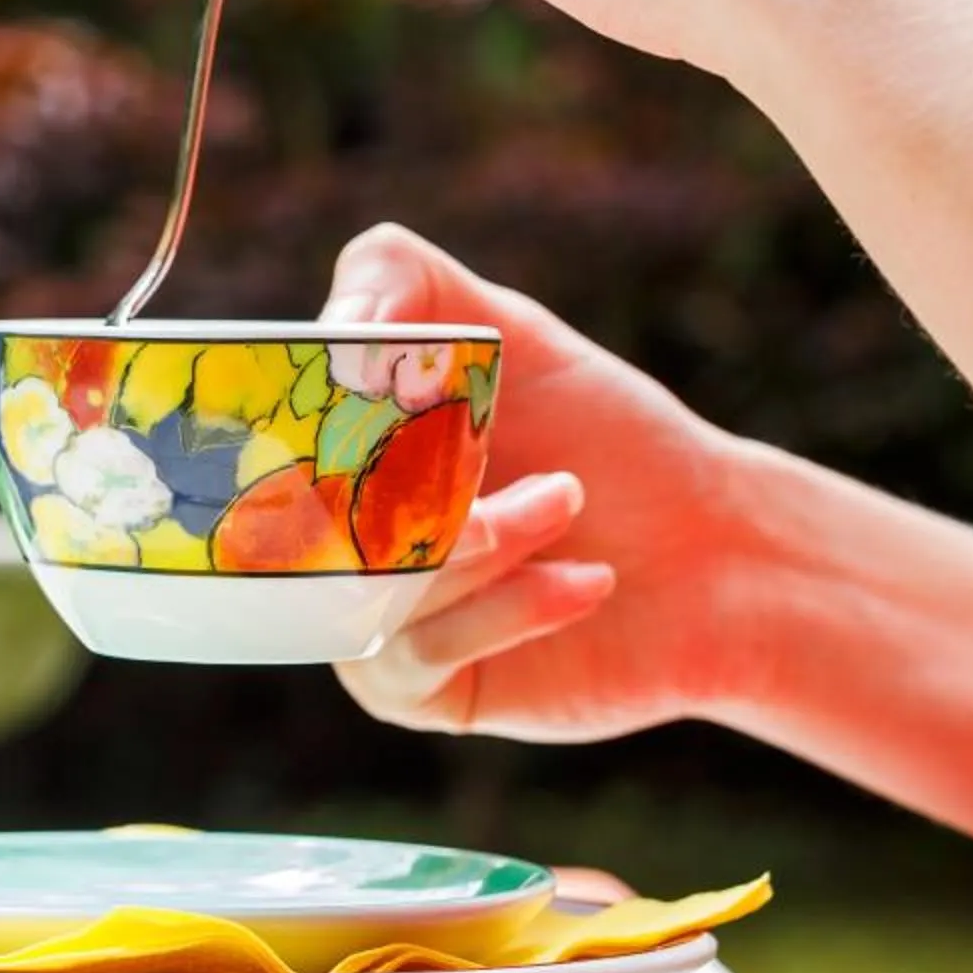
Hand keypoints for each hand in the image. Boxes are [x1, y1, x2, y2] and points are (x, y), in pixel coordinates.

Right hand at [320, 223, 771, 739]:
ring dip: (492, 535)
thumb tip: (332, 323)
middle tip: (521, 463)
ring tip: (569, 502)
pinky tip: (585, 582)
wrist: (719, 557)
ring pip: (370, 580)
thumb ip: (403, 279)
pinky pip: (418, 651)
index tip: (382, 399)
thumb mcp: (509, 332)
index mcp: (331, 453)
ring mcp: (367, 619)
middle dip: (424, 479)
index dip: (301, 417)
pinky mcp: (416, 693)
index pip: (254, 436)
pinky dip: (513, 607)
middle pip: (303, 513)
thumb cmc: (611, 441)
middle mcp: (332, 540)